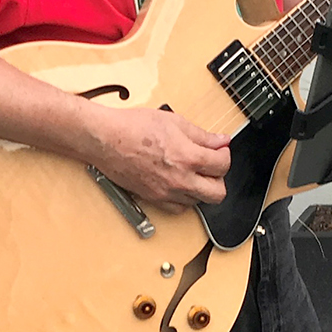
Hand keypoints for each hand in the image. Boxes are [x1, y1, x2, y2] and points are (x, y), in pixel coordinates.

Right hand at [88, 105, 231, 205]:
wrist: (106, 139)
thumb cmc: (134, 127)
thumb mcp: (174, 122)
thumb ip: (202, 135)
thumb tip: (221, 141)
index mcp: (188, 157)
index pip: (223, 166)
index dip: (225, 155)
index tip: (219, 150)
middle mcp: (180, 180)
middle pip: (218, 193)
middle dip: (219, 178)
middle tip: (211, 166)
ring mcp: (166, 193)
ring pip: (199, 202)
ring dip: (201, 188)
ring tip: (192, 172)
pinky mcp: (154, 199)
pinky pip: (179, 209)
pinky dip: (184, 199)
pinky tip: (180, 185)